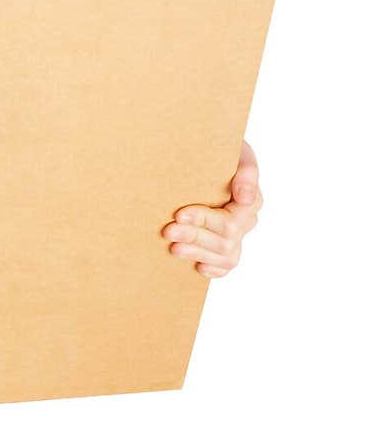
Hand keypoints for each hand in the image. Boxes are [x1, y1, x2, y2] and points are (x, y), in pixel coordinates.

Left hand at [161, 139, 262, 277]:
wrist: (208, 156)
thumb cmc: (222, 152)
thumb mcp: (237, 152)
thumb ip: (246, 170)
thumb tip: (246, 197)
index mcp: (252, 199)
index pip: (232, 218)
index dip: (204, 219)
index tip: (180, 214)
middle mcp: (247, 221)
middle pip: (225, 238)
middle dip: (194, 235)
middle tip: (168, 230)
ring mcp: (238, 237)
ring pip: (225, 255)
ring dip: (197, 252)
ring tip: (174, 248)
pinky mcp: (227, 248)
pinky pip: (226, 267)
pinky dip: (213, 269)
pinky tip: (197, 266)